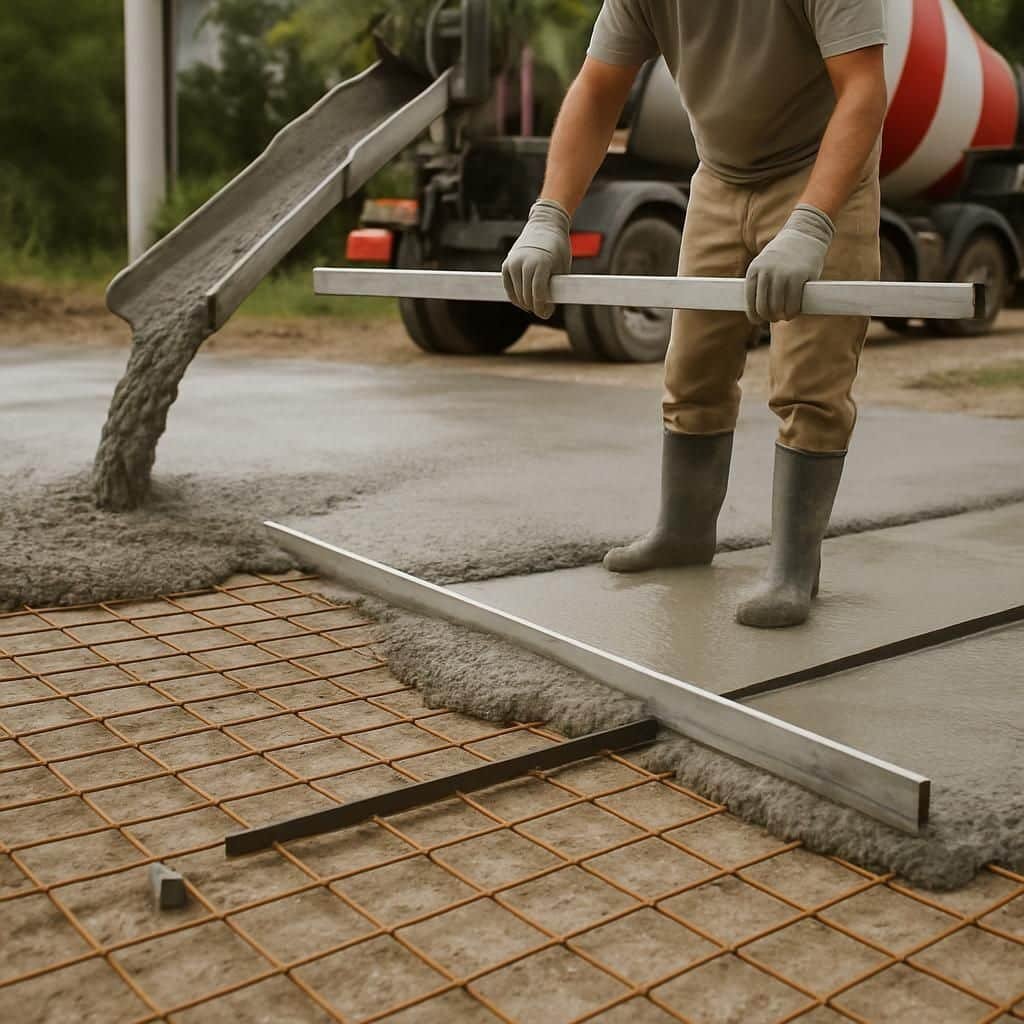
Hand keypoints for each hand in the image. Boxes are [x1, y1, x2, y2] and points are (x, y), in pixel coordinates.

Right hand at [502, 199, 571, 318]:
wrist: (545, 225)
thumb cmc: (558, 248)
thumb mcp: (562, 268)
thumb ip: (555, 288)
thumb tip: (546, 310)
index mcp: (541, 264)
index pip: (538, 294)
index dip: (542, 308)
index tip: (546, 314)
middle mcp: (524, 263)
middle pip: (527, 297)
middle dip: (535, 307)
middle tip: (543, 310)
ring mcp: (513, 263)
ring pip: (517, 295)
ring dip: (525, 303)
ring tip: (535, 304)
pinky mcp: (506, 265)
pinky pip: (508, 288)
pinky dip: (515, 297)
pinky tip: (524, 300)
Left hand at [745, 204, 833, 323]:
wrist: (805, 234)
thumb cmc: (784, 255)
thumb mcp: (766, 264)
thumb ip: (761, 282)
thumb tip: (757, 310)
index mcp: (754, 269)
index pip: (750, 300)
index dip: (754, 315)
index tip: (758, 321)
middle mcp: (766, 272)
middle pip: (763, 307)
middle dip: (768, 317)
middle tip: (775, 318)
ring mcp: (782, 274)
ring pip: (777, 307)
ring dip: (781, 316)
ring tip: (785, 316)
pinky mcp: (799, 276)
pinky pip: (793, 303)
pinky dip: (792, 312)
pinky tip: (793, 313)